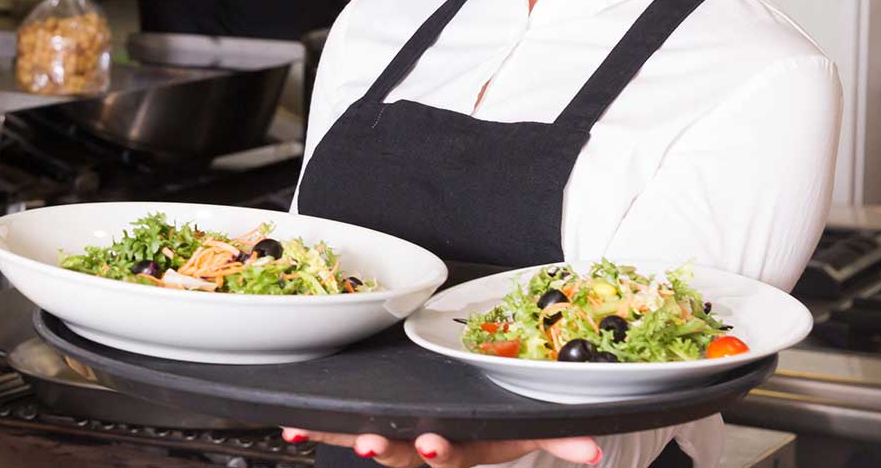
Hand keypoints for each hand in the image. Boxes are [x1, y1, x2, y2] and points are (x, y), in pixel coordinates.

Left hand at [281, 428, 600, 467]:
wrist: (481, 429)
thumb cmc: (502, 426)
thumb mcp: (529, 433)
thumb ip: (558, 439)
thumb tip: (593, 449)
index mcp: (465, 448)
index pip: (452, 453)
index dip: (440, 450)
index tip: (431, 443)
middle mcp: (426, 448)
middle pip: (402, 455)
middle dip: (386, 451)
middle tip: (369, 444)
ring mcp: (399, 442)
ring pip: (368, 443)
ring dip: (339, 439)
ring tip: (306, 433)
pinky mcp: (373, 429)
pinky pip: (342, 431)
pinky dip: (316, 430)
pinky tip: (287, 429)